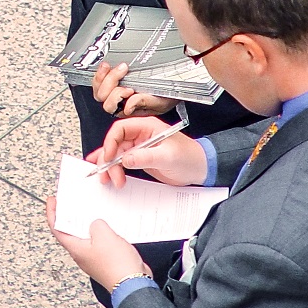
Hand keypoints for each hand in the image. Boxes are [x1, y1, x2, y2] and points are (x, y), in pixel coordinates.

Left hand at [47, 199, 149, 291]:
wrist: (134, 284)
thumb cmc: (117, 266)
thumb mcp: (103, 234)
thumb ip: (96, 223)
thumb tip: (96, 224)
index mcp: (75, 248)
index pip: (57, 228)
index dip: (52, 213)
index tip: (53, 201)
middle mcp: (82, 254)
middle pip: (71, 232)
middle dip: (70, 216)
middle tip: (71, 203)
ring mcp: (94, 258)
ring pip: (87, 237)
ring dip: (88, 224)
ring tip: (91, 211)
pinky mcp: (106, 260)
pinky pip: (101, 242)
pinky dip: (102, 232)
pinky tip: (109, 226)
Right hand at [86, 117, 207, 187]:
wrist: (201, 169)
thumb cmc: (190, 157)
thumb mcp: (168, 156)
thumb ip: (146, 157)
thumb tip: (125, 158)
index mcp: (147, 127)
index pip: (120, 129)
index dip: (111, 142)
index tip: (109, 156)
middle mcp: (140, 135)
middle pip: (116, 144)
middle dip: (109, 159)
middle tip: (108, 174)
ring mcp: (139, 148)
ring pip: (117, 154)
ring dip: (111, 167)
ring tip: (111, 180)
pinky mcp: (140, 159)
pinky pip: (122, 162)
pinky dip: (114, 168)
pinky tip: (106, 173)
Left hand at [92, 61, 178, 117]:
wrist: (173, 85)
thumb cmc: (166, 95)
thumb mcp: (159, 101)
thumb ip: (144, 103)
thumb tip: (128, 106)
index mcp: (128, 110)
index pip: (111, 107)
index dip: (117, 97)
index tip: (129, 89)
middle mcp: (119, 102)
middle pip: (102, 96)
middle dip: (111, 82)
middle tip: (122, 72)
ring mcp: (114, 91)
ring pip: (98, 88)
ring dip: (104, 76)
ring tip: (113, 67)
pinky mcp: (113, 80)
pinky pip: (99, 79)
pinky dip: (101, 72)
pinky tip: (107, 66)